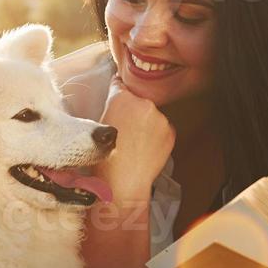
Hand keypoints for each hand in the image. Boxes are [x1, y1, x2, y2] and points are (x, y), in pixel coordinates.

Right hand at [94, 74, 174, 206]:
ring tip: (135, 143)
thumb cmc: (104, 159)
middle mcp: (143, 103)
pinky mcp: (171, 131)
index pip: (119, 84)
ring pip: (151, 114)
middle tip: (124, 130)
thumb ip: (111, 108)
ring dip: (146, 122)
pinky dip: (156, 135)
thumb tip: (119, 99)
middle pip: (137, 99)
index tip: (118, 99)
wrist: (123, 184)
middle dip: (133, 110)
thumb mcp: (97, 127)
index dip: (117, 93)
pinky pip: (162, 128)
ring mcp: (160, 117)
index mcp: (121, 98)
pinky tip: (145, 148)